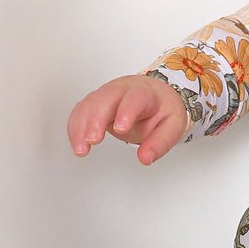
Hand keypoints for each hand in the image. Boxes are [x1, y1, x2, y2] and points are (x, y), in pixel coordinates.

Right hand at [67, 74, 187, 165]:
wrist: (155, 96)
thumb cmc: (163, 109)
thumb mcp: (172, 126)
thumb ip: (160, 142)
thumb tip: (145, 158)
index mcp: (146, 93)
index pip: (135, 98)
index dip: (126, 112)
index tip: (120, 129)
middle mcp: (124, 89)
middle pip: (106, 97)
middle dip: (97, 118)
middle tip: (93, 140)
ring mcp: (107, 93)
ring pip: (89, 104)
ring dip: (81, 126)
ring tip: (81, 150)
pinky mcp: (95, 101)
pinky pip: (81, 110)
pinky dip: (76, 126)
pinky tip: (77, 143)